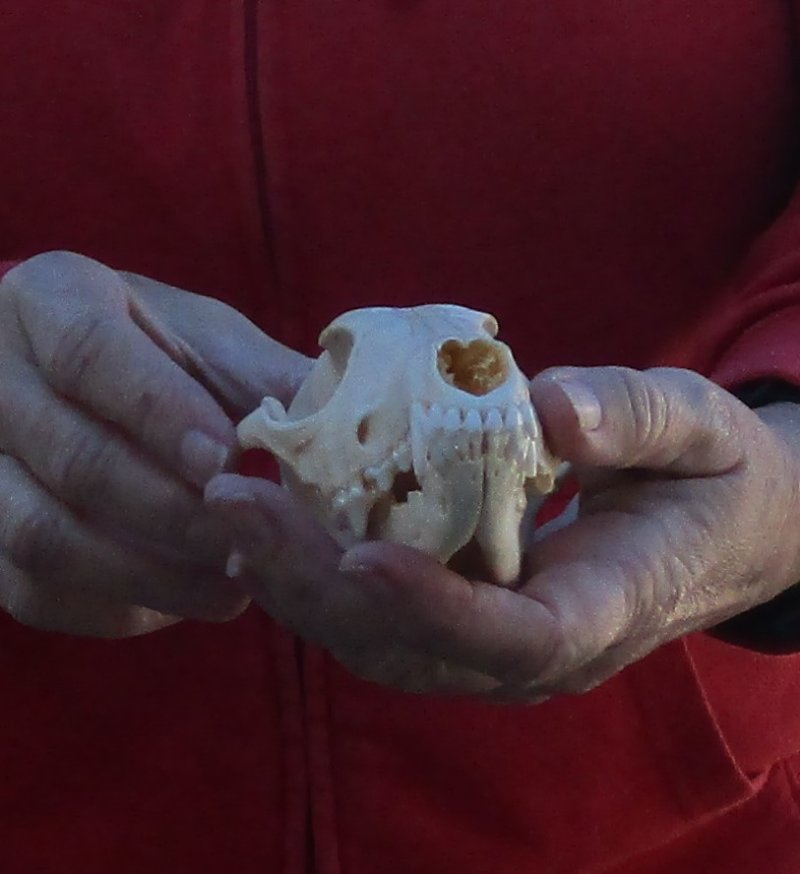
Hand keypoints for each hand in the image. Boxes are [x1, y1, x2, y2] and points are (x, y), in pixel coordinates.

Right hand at [0, 251, 309, 636]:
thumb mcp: (207, 342)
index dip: (161, 412)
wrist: (68, 384)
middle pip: (75, 459)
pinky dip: (118, 604)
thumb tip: (349, 424)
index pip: (91, 353)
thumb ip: (265, 378)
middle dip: (176, 513)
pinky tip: (185, 597)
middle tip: (254, 541)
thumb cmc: (156, 353)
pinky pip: (35, 589)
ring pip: (45, 537)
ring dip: (151, 572)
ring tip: (235, 583)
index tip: (226, 461)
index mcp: (51, 301)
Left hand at [206, 366, 799, 699]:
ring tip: (231, 508)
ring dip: (297, 582)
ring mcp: (492, 645)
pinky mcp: (463, 620)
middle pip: (414, 648)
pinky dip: (317, 576)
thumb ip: (635, 416)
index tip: (359, 550)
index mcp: (606, 610)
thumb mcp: (700, 427)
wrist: (716, 529)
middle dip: (318, 583)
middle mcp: (536, 651)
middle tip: (237, 504)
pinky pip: (379, 617)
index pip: (515, 636)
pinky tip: (269, 525)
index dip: (435, 606)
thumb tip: (546, 407)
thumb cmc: (713, 476)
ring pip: (379, 642)